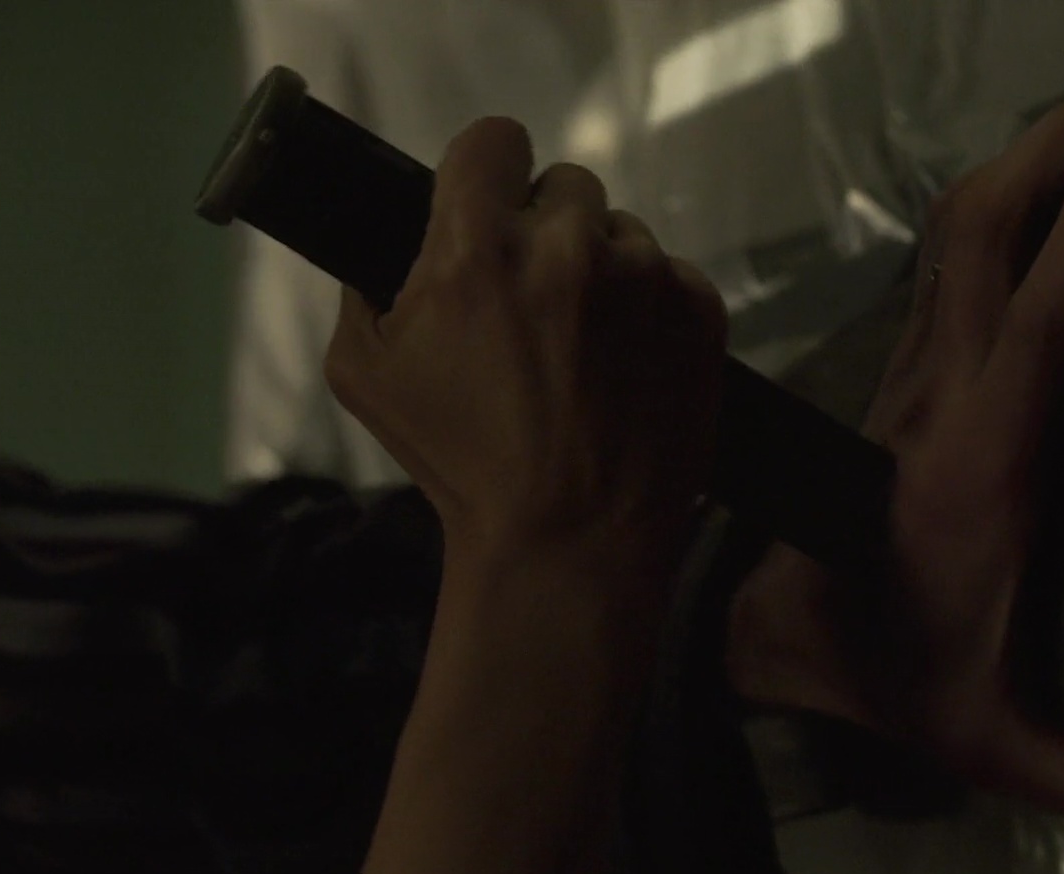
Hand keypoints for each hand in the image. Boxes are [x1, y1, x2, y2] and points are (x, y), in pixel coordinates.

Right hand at [344, 119, 727, 873]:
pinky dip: (650, 310)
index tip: (485, 206)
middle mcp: (568, 248)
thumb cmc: (459, 466)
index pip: (491, 139)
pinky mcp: (700, 310)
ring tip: (583, 351)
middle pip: (562, 185)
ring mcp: (644, 278)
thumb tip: (397, 240)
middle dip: (544, 231)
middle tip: (532, 301)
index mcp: (479, 251)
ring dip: (600, 272)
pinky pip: (670, 276)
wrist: (570, 544)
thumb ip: (367, 287)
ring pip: (620, 233)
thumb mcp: (363, 374)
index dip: (484, 171)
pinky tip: (625, 369)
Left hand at [728, 102, 1063, 821]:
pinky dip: (994, 212)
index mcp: (983, 463)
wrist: (782, 644)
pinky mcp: (902, 376)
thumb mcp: (998, 741)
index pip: (1036, 317)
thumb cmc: (897, 673)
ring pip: (951, 238)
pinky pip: (944, 267)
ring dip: (1016, 171)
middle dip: (1046, 158)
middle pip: (978, 238)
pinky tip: (1038, 204)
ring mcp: (914, 377)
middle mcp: (941, 397)